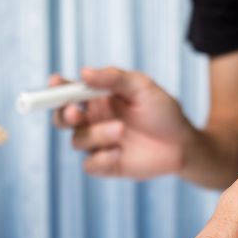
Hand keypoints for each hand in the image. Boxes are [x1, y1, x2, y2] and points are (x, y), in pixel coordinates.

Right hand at [51, 67, 198, 178]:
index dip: (56, 89)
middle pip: (62, 119)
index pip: (68, 93)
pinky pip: (89, 164)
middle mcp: (92, 121)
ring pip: (77, 141)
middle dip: (63, 115)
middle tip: (76, 111)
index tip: (55, 83)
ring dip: (96, 134)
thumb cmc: (162, 111)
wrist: (181, 143)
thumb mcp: (142, 87)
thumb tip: (83, 73)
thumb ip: (113, 78)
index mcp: (96, 99)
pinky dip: (101, 158)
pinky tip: (119, 153)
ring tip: (121, 130)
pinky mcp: (106, 165)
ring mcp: (98, 144)